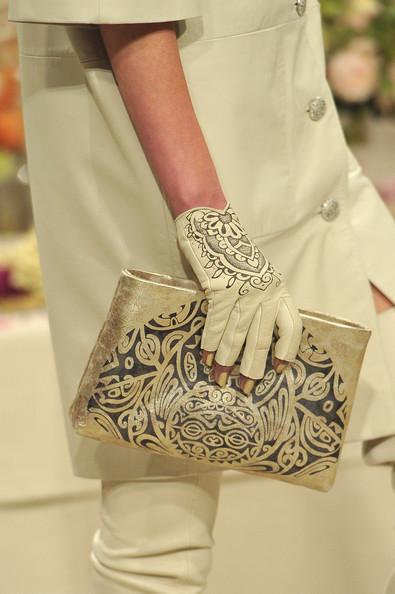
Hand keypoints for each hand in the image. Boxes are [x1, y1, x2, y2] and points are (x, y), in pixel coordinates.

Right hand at [174, 201, 302, 394]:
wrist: (211, 223)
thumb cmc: (232, 253)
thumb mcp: (256, 276)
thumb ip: (258, 302)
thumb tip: (248, 339)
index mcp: (278, 289)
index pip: (292, 327)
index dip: (286, 352)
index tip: (277, 370)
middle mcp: (265, 291)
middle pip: (262, 339)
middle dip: (253, 368)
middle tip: (246, 388)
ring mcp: (243, 289)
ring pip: (237, 335)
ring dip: (227, 361)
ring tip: (220, 379)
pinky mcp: (220, 287)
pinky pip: (215, 323)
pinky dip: (210, 343)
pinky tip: (206, 357)